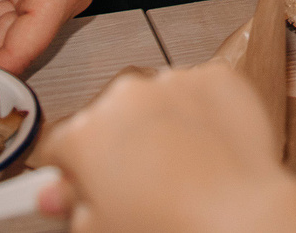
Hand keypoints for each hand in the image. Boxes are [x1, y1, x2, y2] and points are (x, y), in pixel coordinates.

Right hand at [35, 62, 295, 232]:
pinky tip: (211, 148)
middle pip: (109, 117)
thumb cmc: (171, 227)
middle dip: (118, 144)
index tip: (88, 182)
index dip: (74, 170)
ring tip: (182, 170)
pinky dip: (202, 113)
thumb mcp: (99, 230)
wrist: (240, 217)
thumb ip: (71, 206)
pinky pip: (199, 91)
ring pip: (155, 100)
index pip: (61, 144)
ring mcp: (172, 81)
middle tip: (141, 184)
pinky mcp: (215, 77)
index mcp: (85, 133)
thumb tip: (55, 194)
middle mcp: (124, 96)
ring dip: (161, 124)